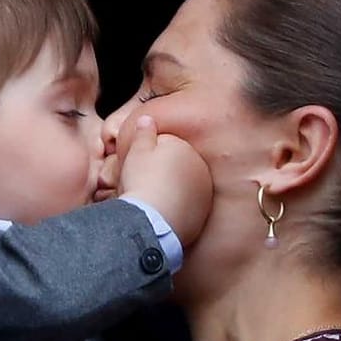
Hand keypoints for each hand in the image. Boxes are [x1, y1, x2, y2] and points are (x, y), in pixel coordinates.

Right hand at [116, 115, 212, 244]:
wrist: (150, 220)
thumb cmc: (141, 182)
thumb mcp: (136, 152)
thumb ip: (144, 133)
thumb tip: (147, 119)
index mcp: (186, 149)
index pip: (168, 146)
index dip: (150, 155)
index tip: (139, 166)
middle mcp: (201, 169)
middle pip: (179, 166)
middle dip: (164, 171)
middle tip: (145, 183)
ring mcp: (204, 193)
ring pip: (185, 187)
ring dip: (173, 190)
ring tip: (153, 199)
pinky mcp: (202, 214)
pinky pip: (188, 206)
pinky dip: (178, 208)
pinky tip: (162, 212)